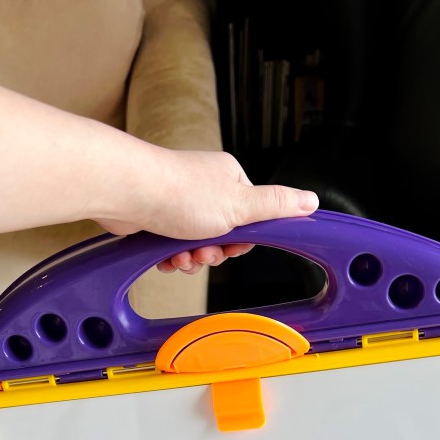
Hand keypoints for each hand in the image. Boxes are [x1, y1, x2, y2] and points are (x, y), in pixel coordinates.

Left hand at [94, 148, 318, 273]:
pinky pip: (173, 248)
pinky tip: (166, 257)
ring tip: (182, 255)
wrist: (128, 193)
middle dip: (214, 253)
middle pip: (223, 236)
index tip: (233, 246)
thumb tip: (311, 201)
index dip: (242, 241)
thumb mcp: (240, 204)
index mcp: (229, 180)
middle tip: (204, 251)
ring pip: (197, 245)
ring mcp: (178, 204)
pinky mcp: (157, 219)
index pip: (250, 219)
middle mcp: (205, 188)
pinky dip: (171, 258)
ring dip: (191, 258)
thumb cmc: (180, 192)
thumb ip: (276, 205)